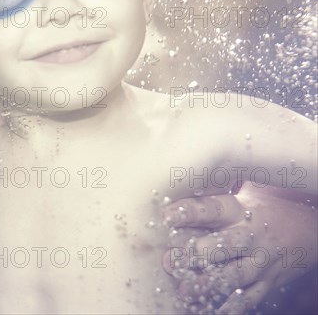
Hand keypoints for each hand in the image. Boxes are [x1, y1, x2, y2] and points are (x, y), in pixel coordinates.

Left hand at [162, 185, 316, 313]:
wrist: (309, 231)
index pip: (211, 209)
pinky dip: (230, 307)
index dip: (189, 212)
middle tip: (169, 260)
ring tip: (184, 289)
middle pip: (221, 246)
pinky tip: (211, 311)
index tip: (166, 215)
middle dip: (195, 255)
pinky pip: (248, 299)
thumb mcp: (249, 187)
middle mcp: (249, 236)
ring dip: (208, 284)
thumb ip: (219, 183)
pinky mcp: (266, 283)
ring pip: (233, 276)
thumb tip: (189, 167)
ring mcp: (259, 262)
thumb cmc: (269, 204)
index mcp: (241, 209)